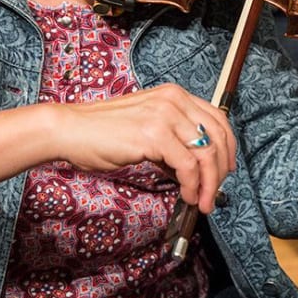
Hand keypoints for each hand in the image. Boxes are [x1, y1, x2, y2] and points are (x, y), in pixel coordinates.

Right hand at [58, 84, 236, 212]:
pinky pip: (187, 165)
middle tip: (215, 194)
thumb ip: (172, 144)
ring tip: (202, 202)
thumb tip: (193, 171)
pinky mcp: (154, 135)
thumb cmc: (101, 132)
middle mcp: (174, 100)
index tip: (225, 170)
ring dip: (210, 184)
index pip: (218, 119)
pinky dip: (192, 185)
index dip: (228, 148)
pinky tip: (186, 196)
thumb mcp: (146, 130)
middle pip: (218, 137)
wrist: (70, 130)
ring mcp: (165, 115)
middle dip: (221, 171)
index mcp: (174, 95)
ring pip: (206, 153)